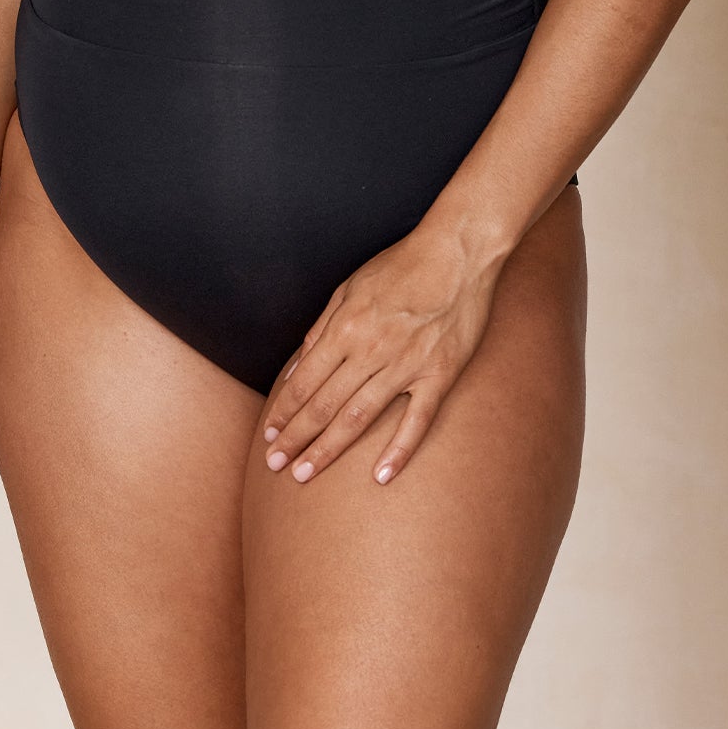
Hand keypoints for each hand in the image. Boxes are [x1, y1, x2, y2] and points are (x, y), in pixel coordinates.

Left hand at [260, 222, 502, 485]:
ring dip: (328, 449)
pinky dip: (399, 450)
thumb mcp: (350, 286)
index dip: (283, 413)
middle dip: (295, 439)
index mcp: (346, 327)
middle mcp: (371, 350)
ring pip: (359, 417)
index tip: (269, 436)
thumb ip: (322, 328)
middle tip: (275, 466)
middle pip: (324, 406)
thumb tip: (298, 367)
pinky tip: (381, 476)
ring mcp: (407, 365)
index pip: (305, 382)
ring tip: (304, 474)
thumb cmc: (401, 266)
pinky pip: (417, 420)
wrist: (458, 252)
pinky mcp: (439, 375)